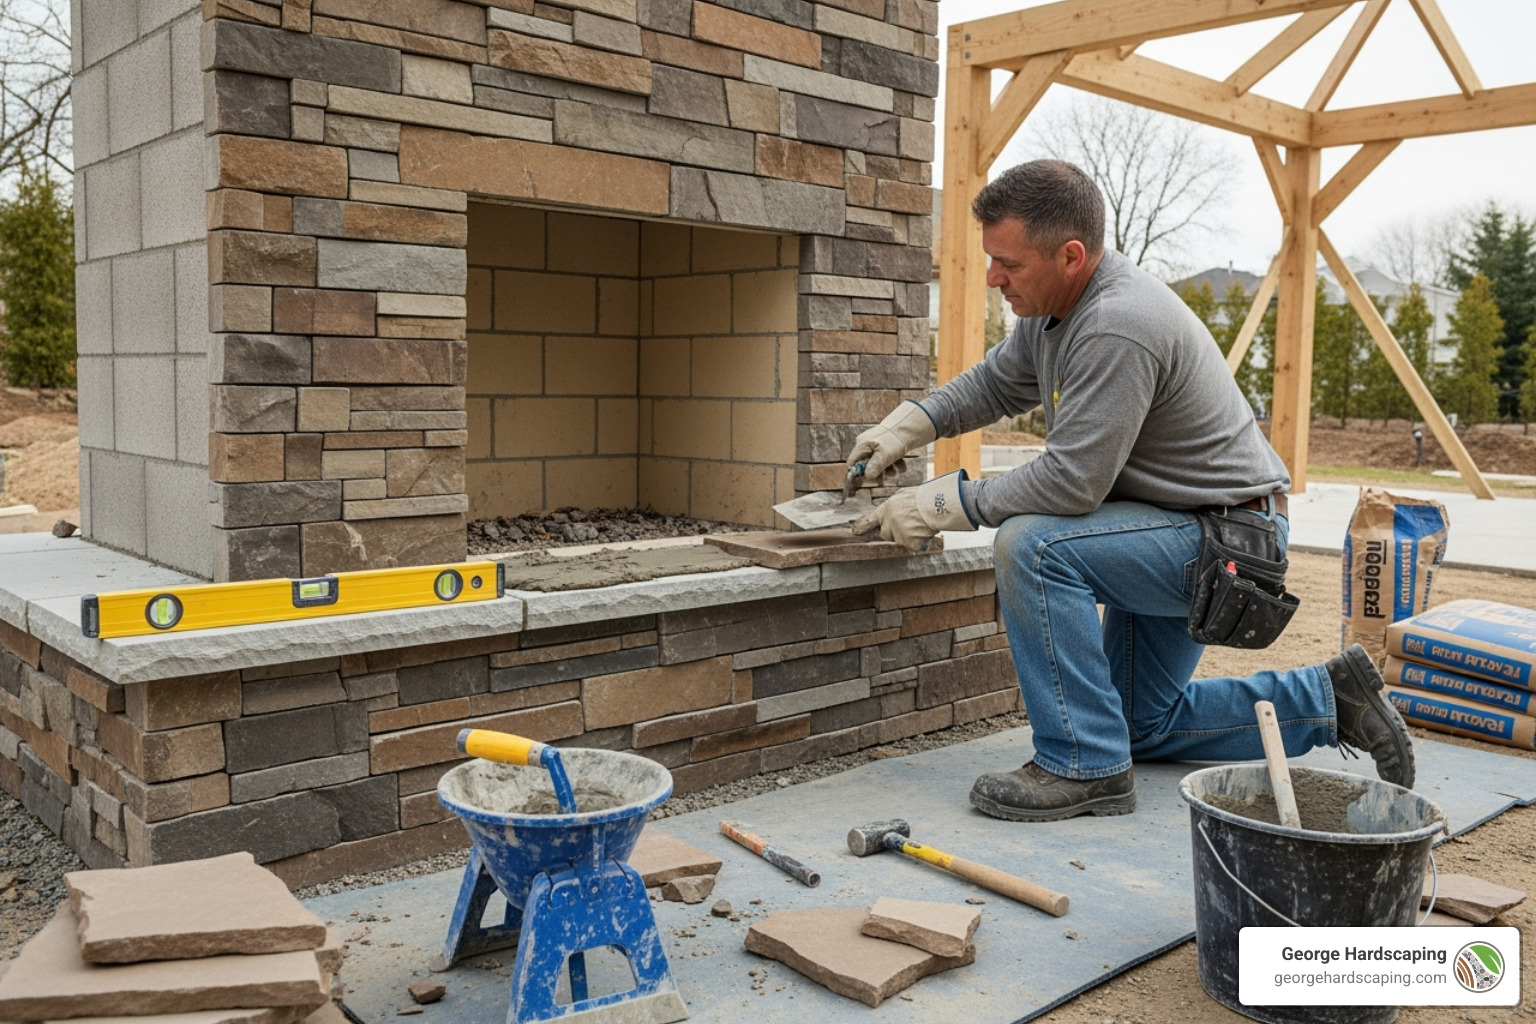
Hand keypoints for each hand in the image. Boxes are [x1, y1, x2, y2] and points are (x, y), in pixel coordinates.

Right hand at [846, 402, 937, 481]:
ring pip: (878, 463)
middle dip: (877, 472)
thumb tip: (867, 477)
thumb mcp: (884, 454)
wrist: (909, 427)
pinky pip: (887, 459)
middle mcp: (866, 444)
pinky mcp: (886, 446)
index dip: (858, 473)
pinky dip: (894, 464)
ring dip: (888, 469)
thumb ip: (875, 466)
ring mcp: (876, 445)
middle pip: (865, 464)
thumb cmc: (894, 440)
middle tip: (884, 477)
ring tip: (898, 469)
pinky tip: (902, 465)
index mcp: (862, 444)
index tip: (869, 478)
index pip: (852, 463)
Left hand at [851, 472, 974, 551]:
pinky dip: (920, 541)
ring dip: (909, 536)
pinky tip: (925, 531)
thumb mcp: (903, 495)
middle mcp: (888, 523)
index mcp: (886, 509)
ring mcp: (898, 534)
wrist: (936, 503)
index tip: (855, 532)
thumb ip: (895, 505)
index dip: (863, 527)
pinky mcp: (909, 543)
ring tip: (921, 523)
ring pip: (900, 540)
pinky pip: (914, 545)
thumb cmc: (923, 497)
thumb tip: (894, 509)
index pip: (870, 521)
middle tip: (908, 523)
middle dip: (894, 532)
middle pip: (886, 534)